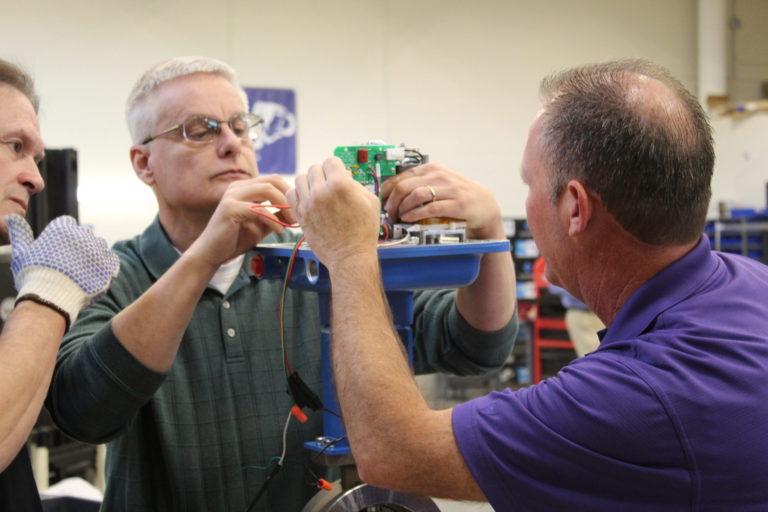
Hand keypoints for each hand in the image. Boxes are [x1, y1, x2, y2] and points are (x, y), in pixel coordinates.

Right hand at [6, 214, 119, 328]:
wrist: (50, 299)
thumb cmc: (33, 277)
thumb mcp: (21, 253)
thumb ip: (19, 233)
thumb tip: (11, 218)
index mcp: (63, 228)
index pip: (68, 224)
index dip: (63, 237)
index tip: (58, 250)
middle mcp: (83, 235)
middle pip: (85, 234)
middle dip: (78, 246)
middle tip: (69, 264)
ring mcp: (97, 250)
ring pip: (99, 246)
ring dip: (93, 255)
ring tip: (80, 272)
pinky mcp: (109, 265)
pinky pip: (111, 260)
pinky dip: (105, 267)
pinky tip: (93, 276)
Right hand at [188, 175, 297, 266]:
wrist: (213, 253)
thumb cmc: (235, 238)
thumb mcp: (261, 224)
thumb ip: (275, 214)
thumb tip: (295, 210)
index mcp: (245, 188)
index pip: (274, 179)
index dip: (290, 192)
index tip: (298, 210)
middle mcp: (238, 187)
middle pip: (272, 180)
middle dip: (289, 196)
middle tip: (297, 215)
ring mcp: (232, 196)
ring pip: (267, 189)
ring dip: (284, 205)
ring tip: (291, 222)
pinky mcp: (230, 209)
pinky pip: (258, 209)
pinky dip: (272, 220)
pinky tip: (279, 230)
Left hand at [288, 157, 379, 268]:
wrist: (350, 256)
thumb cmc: (363, 232)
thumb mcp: (370, 201)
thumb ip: (355, 183)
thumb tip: (344, 176)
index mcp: (340, 185)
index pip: (331, 161)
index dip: (336, 167)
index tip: (339, 174)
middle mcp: (321, 192)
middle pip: (314, 168)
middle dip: (323, 174)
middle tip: (329, 184)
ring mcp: (308, 204)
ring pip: (300, 178)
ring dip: (309, 182)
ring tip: (318, 191)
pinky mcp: (301, 215)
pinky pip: (291, 194)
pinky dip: (298, 193)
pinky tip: (308, 199)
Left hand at [381, 163, 504, 238]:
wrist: (485, 205)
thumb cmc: (457, 196)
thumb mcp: (437, 184)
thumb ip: (418, 185)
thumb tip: (391, 196)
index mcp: (431, 169)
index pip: (399, 177)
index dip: (387, 193)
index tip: (383, 204)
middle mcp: (439, 175)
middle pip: (404, 187)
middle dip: (392, 203)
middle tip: (389, 215)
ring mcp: (449, 189)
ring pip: (415, 195)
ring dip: (402, 209)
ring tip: (399, 218)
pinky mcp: (457, 203)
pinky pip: (431, 208)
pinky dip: (416, 214)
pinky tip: (409, 219)